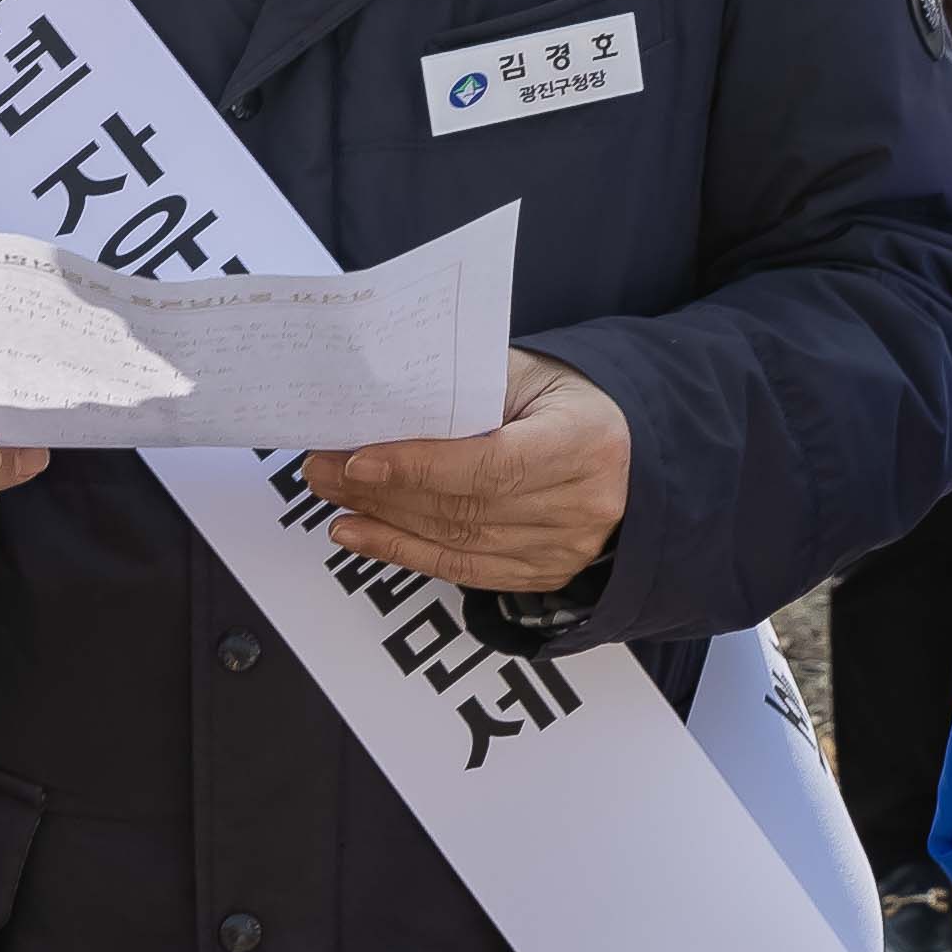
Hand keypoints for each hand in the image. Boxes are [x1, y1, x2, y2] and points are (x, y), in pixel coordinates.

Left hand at [306, 348, 631, 592]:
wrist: (629, 453)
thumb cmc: (570, 404)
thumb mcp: (531, 376)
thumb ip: (469, 386)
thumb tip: (384, 398)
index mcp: (584, 443)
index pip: (491, 465)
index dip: (421, 466)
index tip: (359, 457)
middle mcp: (581, 505)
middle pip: (465, 507)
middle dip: (382, 490)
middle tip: (322, 468)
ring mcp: (565, 550)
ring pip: (457, 544)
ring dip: (383, 522)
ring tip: (330, 496)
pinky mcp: (543, 575)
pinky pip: (463, 572)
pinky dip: (404, 553)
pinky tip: (361, 534)